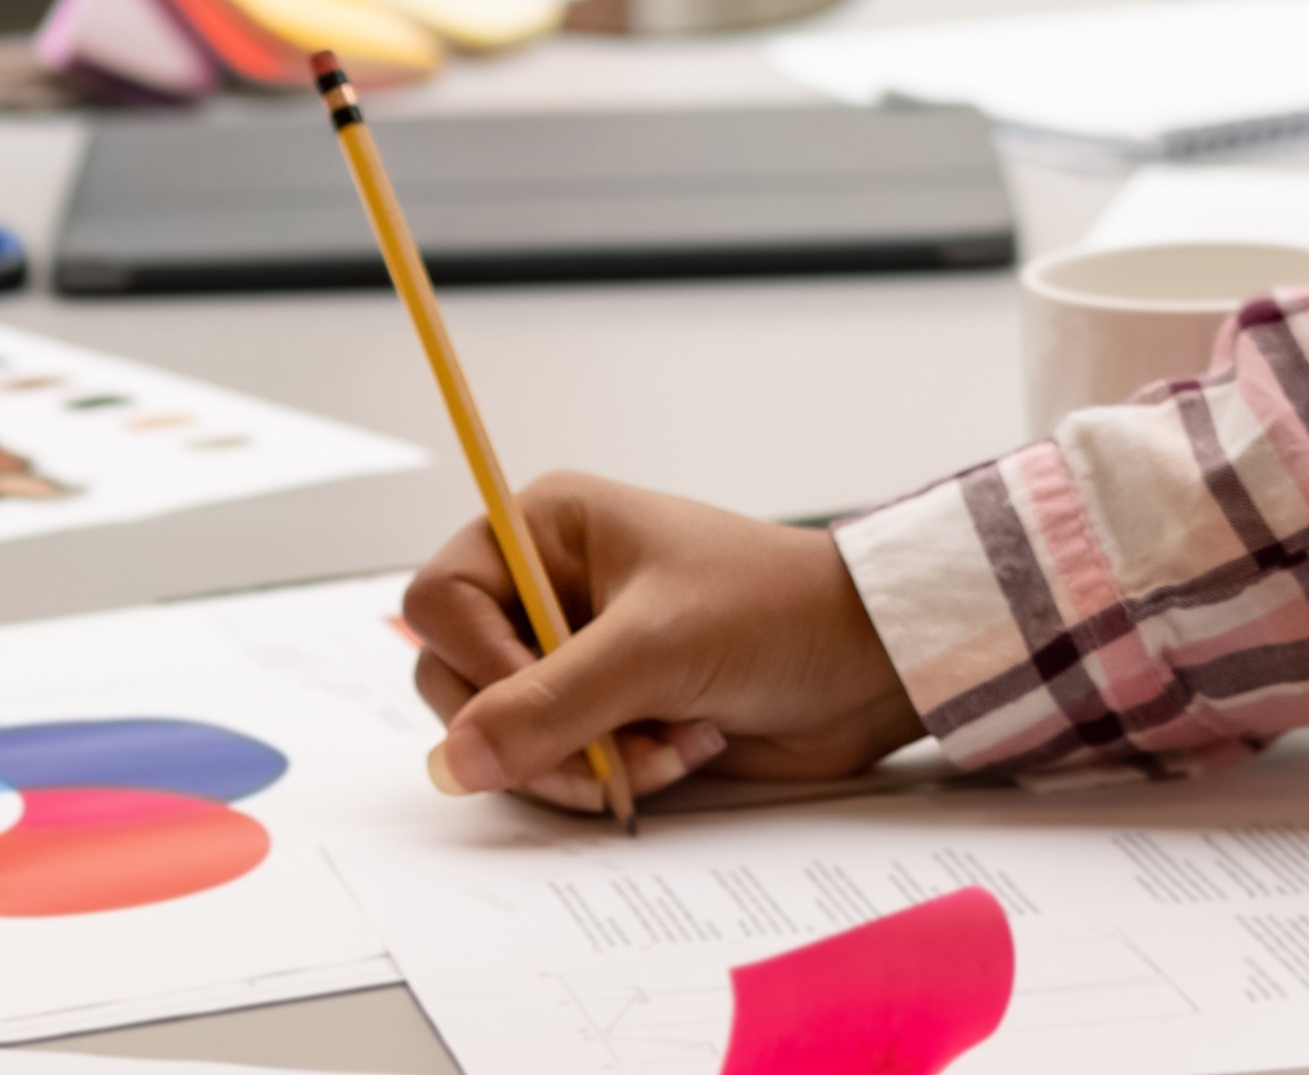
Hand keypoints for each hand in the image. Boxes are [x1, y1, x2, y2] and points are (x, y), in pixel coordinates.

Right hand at [397, 473, 923, 816]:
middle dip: (535, 730)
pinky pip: (558, 766)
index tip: (541, 697)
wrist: (867, 664)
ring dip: (581, 761)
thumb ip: (548, 705)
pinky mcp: (608, 712)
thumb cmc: (772, 612)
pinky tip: (682, 752)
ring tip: (666, 748)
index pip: (441, 600)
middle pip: (460, 679)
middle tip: (605, 752)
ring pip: (507, 736)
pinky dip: (612, 776)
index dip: (477, 662)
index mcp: (546, 531)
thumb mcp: (654, 648)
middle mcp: (549, 588)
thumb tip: (453, 762)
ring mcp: (576, 654)